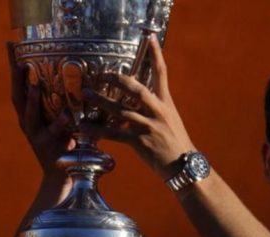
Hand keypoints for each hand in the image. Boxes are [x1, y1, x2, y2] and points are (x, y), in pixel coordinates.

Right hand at [8, 42, 74, 178]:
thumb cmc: (70, 146)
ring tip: (34, 83)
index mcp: (31, 114)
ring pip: (30, 115)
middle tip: (16, 57)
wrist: (64, 179)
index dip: (15, 66)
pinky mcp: (48, 149)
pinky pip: (53, 134)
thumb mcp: (69, 122)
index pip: (20, 85)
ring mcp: (36, 136)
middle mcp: (29, 123)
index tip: (11, 44)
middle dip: (15, 77)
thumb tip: (92, 80)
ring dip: (31, 99)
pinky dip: (59, 124)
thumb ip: (75, 104)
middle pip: (17, 96)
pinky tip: (67, 115)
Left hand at [79, 34, 194, 176]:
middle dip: (117, 79)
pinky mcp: (141, 142)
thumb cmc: (176, 143)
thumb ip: (154, 107)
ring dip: (101, 101)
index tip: (150, 37)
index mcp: (166, 103)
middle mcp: (158, 112)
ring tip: (86, 93)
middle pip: (136, 89)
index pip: (161, 73)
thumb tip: (136, 100)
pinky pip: (115, 134)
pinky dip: (98, 130)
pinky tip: (85, 127)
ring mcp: (149, 127)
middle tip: (102, 74)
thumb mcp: (170, 119)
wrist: (184, 165)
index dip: (156, 54)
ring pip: (121, 111)